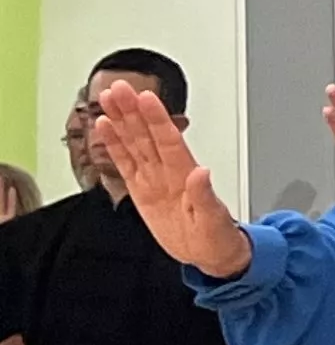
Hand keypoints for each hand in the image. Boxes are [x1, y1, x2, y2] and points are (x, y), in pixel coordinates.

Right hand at [89, 84, 254, 279]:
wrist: (211, 256)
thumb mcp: (215, 222)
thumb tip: (202, 173)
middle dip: (133, 111)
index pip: (169, 141)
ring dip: (121, 121)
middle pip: (147, 135)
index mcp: (186, 176)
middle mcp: (169, 172)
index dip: (157, 119)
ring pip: (134, 143)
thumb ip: (206, 197)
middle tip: (119, 88)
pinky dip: (115, 145)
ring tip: (107, 99)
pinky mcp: (142, 189)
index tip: (146, 98)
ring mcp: (154, 179)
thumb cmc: (219, 238)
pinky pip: (125, 163)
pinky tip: (105, 128)